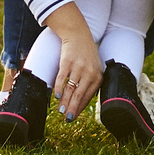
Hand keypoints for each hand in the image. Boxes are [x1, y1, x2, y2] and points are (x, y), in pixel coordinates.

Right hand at [41, 2, 101, 118]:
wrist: (78, 35)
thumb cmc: (86, 55)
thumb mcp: (94, 69)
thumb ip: (90, 84)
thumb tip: (80, 103)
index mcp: (97, 77)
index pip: (88, 97)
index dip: (80, 108)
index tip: (74, 117)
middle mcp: (89, 73)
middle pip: (79, 95)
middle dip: (72, 108)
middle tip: (67, 119)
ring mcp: (78, 67)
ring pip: (70, 89)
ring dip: (64, 102)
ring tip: (60, 111)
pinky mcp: (67, 62)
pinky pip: (61, 78)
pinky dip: (58, 88)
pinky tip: (56, 96)